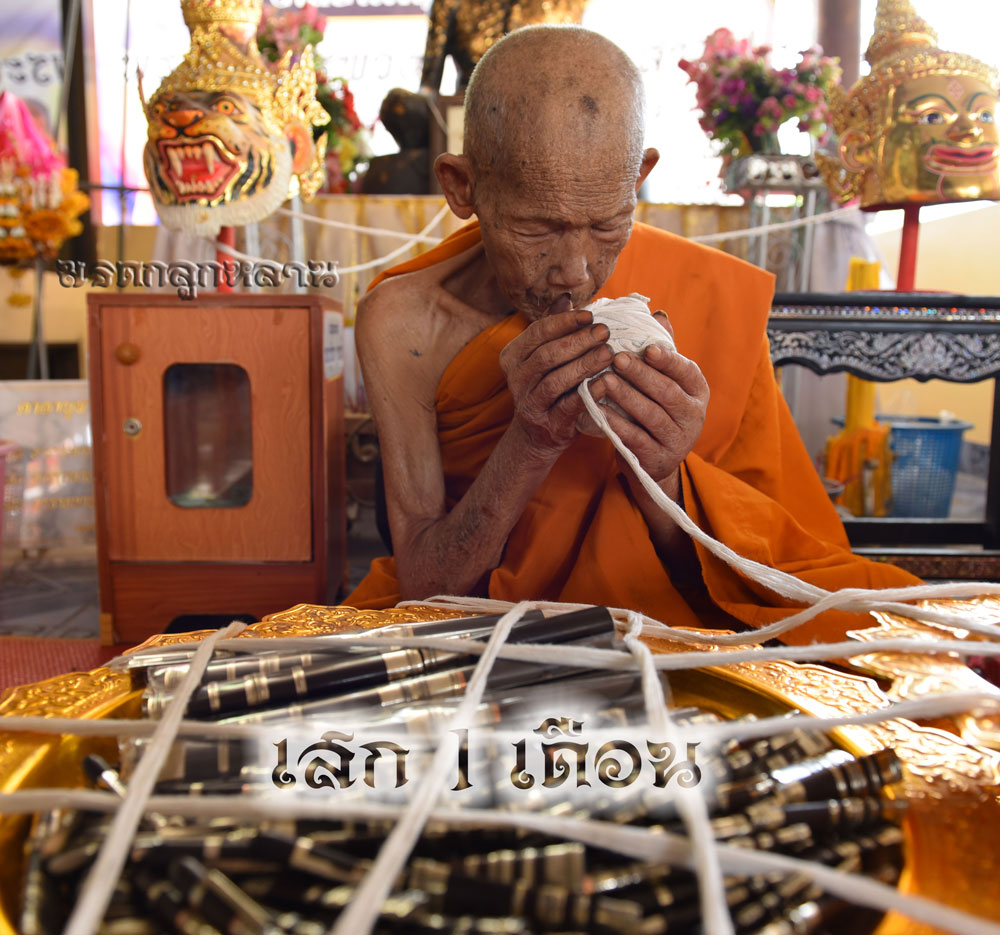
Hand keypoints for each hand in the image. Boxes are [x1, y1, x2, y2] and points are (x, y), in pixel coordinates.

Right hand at [499, 295, 612, 459]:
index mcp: (513, 356)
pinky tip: (608, 381)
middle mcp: (516, 379)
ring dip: (585, 364)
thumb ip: (553, 329)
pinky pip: (569, 406)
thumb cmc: (547, 386)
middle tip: (605, 331)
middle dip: (578, 341)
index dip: (565, 322)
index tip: (590, 315)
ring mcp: (530, 404)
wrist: (538, 435)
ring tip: (609, 352)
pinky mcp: (548, 425)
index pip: (538, 332)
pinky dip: (590, 392)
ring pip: (556, 380)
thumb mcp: (543, 357)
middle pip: (547, 355)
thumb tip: (567, 298)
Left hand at [589, 311, 708, 484]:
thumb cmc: (656, 408)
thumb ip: (662, 351)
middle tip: (616, 358)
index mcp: (697, 390)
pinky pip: (636, 438)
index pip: (686, 371)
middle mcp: (694, 415)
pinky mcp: (658, 458)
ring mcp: (678, 439)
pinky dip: (617, 423)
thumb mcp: (665, 381)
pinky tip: (599, 409)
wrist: (654, 460)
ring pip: (651, 415)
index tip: (647, 348)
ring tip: (604, 381)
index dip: (668, 360)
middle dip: (640, 375)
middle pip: (667, 392)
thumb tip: (658, 314)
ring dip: (626, 397)